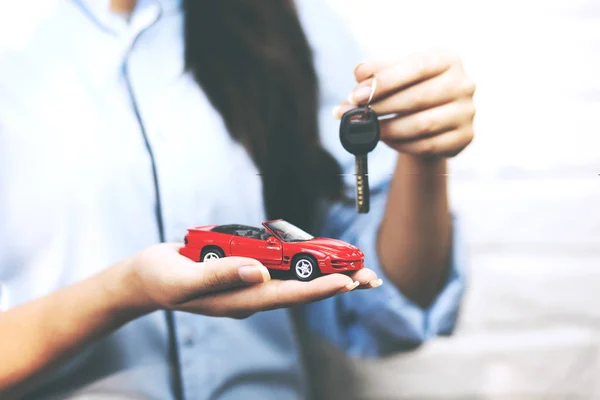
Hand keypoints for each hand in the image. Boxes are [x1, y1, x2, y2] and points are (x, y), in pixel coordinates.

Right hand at [116, 244, 381, 318]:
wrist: (146, 278)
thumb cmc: (161, 278)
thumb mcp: (183, 279)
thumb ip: (219, 276)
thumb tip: (258, 273)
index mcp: (238, 300)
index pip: (285, 295)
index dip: (317, 289)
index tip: (347, 283)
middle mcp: (250, 294)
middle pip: (300, 290)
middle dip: (335, 284)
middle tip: (371, 279)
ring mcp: (248, 283)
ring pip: (295, 279)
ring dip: (327, 274)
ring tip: (359, 271)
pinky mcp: (245, 269)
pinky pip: (280, 267)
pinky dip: (304, 262)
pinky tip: (321, 258)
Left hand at [334, 51, 475, 158]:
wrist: (435, 117)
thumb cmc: (412, 88)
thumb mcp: (396, 73)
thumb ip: (377, 71)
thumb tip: (359, 73)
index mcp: (448, 58)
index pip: (417, 67)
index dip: (385, 81)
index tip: (357, 96)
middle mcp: (463, 83)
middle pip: (417, 98)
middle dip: (381, 108)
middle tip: (356, 115)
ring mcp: (466, 112)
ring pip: (421, 125)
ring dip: (388, 129)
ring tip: (368, 129)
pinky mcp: (464, 137)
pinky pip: (427, 145)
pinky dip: (401, 145)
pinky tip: (386, 139)